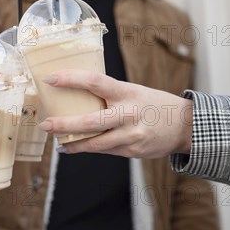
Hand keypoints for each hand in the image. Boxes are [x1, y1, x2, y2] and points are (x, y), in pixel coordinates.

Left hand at [37, 70, 193, 157]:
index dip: (71, 79)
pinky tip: (74, 147)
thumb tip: (74, 95)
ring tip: (56, 141)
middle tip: (44, 124)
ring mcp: (131, 135)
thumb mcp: (132, 91)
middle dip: (63, 124)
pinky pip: (104, 151)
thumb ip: (108, 95)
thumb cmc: (151, 103)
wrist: (184, 125)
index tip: (50, 79)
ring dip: (72, 143)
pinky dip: (87, 149)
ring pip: (94, 143)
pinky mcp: (132, 151)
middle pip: (90, 122)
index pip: (94, 81)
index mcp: (126, 92)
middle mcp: (128, 114)